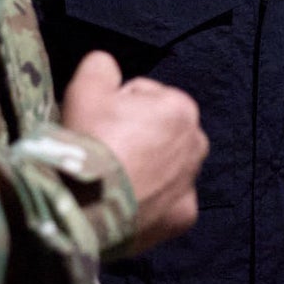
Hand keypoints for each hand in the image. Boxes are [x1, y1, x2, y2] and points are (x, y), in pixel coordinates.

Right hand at [61, 49, 206, 253]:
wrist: (88, 208)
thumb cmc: (90, 141)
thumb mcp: (85, 88)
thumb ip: (100, 66)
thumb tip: (106, 66)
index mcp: (181, 107)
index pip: (141, 96)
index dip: (113, 107)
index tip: (97, 125)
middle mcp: (197, 144)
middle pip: (157, 133)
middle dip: (135, 138)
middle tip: (103, 152)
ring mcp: (192, 184)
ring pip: (164, 168)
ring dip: (145, 170)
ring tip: (112, 180)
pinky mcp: (182, 217)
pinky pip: (165, 204)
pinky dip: (150, 204)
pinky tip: (125, 205)